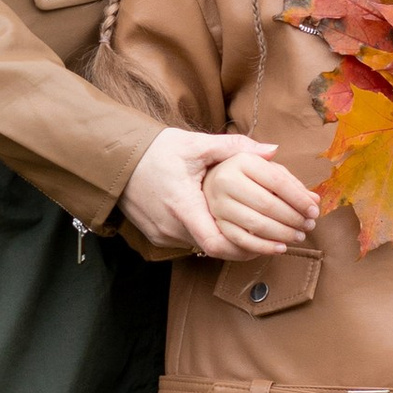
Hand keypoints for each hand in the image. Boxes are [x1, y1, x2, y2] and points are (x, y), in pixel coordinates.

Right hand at [120, 128, 315, 259]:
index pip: (217, 242)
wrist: (115, 159)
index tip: (272, 243)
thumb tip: (271, 150)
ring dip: (226, 240)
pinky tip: (223, 225)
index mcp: (183, 205)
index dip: (246, 247)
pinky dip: (207, 235)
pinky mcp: (156, 235)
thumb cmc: (155, 150)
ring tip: (257, 233)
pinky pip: (187, 241)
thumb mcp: (195, 144)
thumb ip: (234, 147)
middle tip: (276, 241)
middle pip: (214, 247)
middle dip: (245, 244)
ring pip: (201, 245)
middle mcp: (171, 225)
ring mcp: (162, 233)